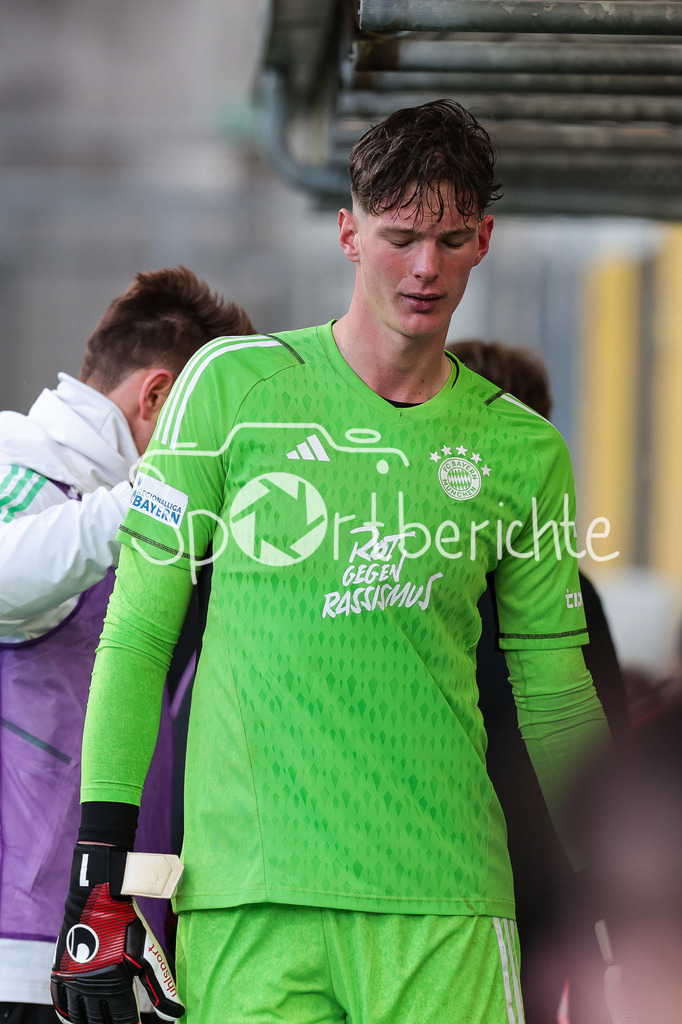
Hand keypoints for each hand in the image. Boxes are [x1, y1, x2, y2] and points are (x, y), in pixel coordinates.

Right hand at [51, 844, 183, 1023]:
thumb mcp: (148, 953)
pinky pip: (59, 1003)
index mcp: (112, 986)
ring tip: (101, 1022)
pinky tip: (75, 1018)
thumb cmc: (125, 923)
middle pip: (99, 1022)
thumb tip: (177, 1015)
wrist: (97, 896)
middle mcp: (88, 988)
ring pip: (78, 1017)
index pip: (122, 1021)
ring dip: (90, 1022)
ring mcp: (71, 981)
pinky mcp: (59, 971)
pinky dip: (67, 1015)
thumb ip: (161, 987)